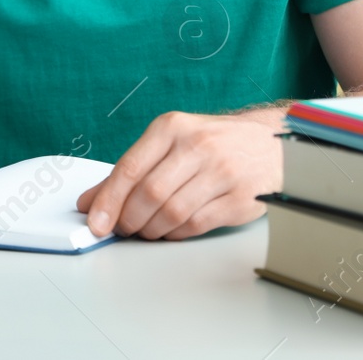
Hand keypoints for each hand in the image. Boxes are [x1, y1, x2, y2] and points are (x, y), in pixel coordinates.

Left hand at [76, 109, 281, 240]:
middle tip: (124, 228)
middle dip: (129, 219)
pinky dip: (176, 234)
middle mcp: (198, 146)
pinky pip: (195, 225)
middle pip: (149, 194)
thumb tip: (91, 201)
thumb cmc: (214, 143)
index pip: (130, 167)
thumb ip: (131, 170)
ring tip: (148, 229)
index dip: (108, 200)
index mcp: (173, 127)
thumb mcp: (171, 142)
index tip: (95, 222)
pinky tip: (172, 229)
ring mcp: (221, 172)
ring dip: (151, 230)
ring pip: (171, 213)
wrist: (271, 143)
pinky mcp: (238, 198)